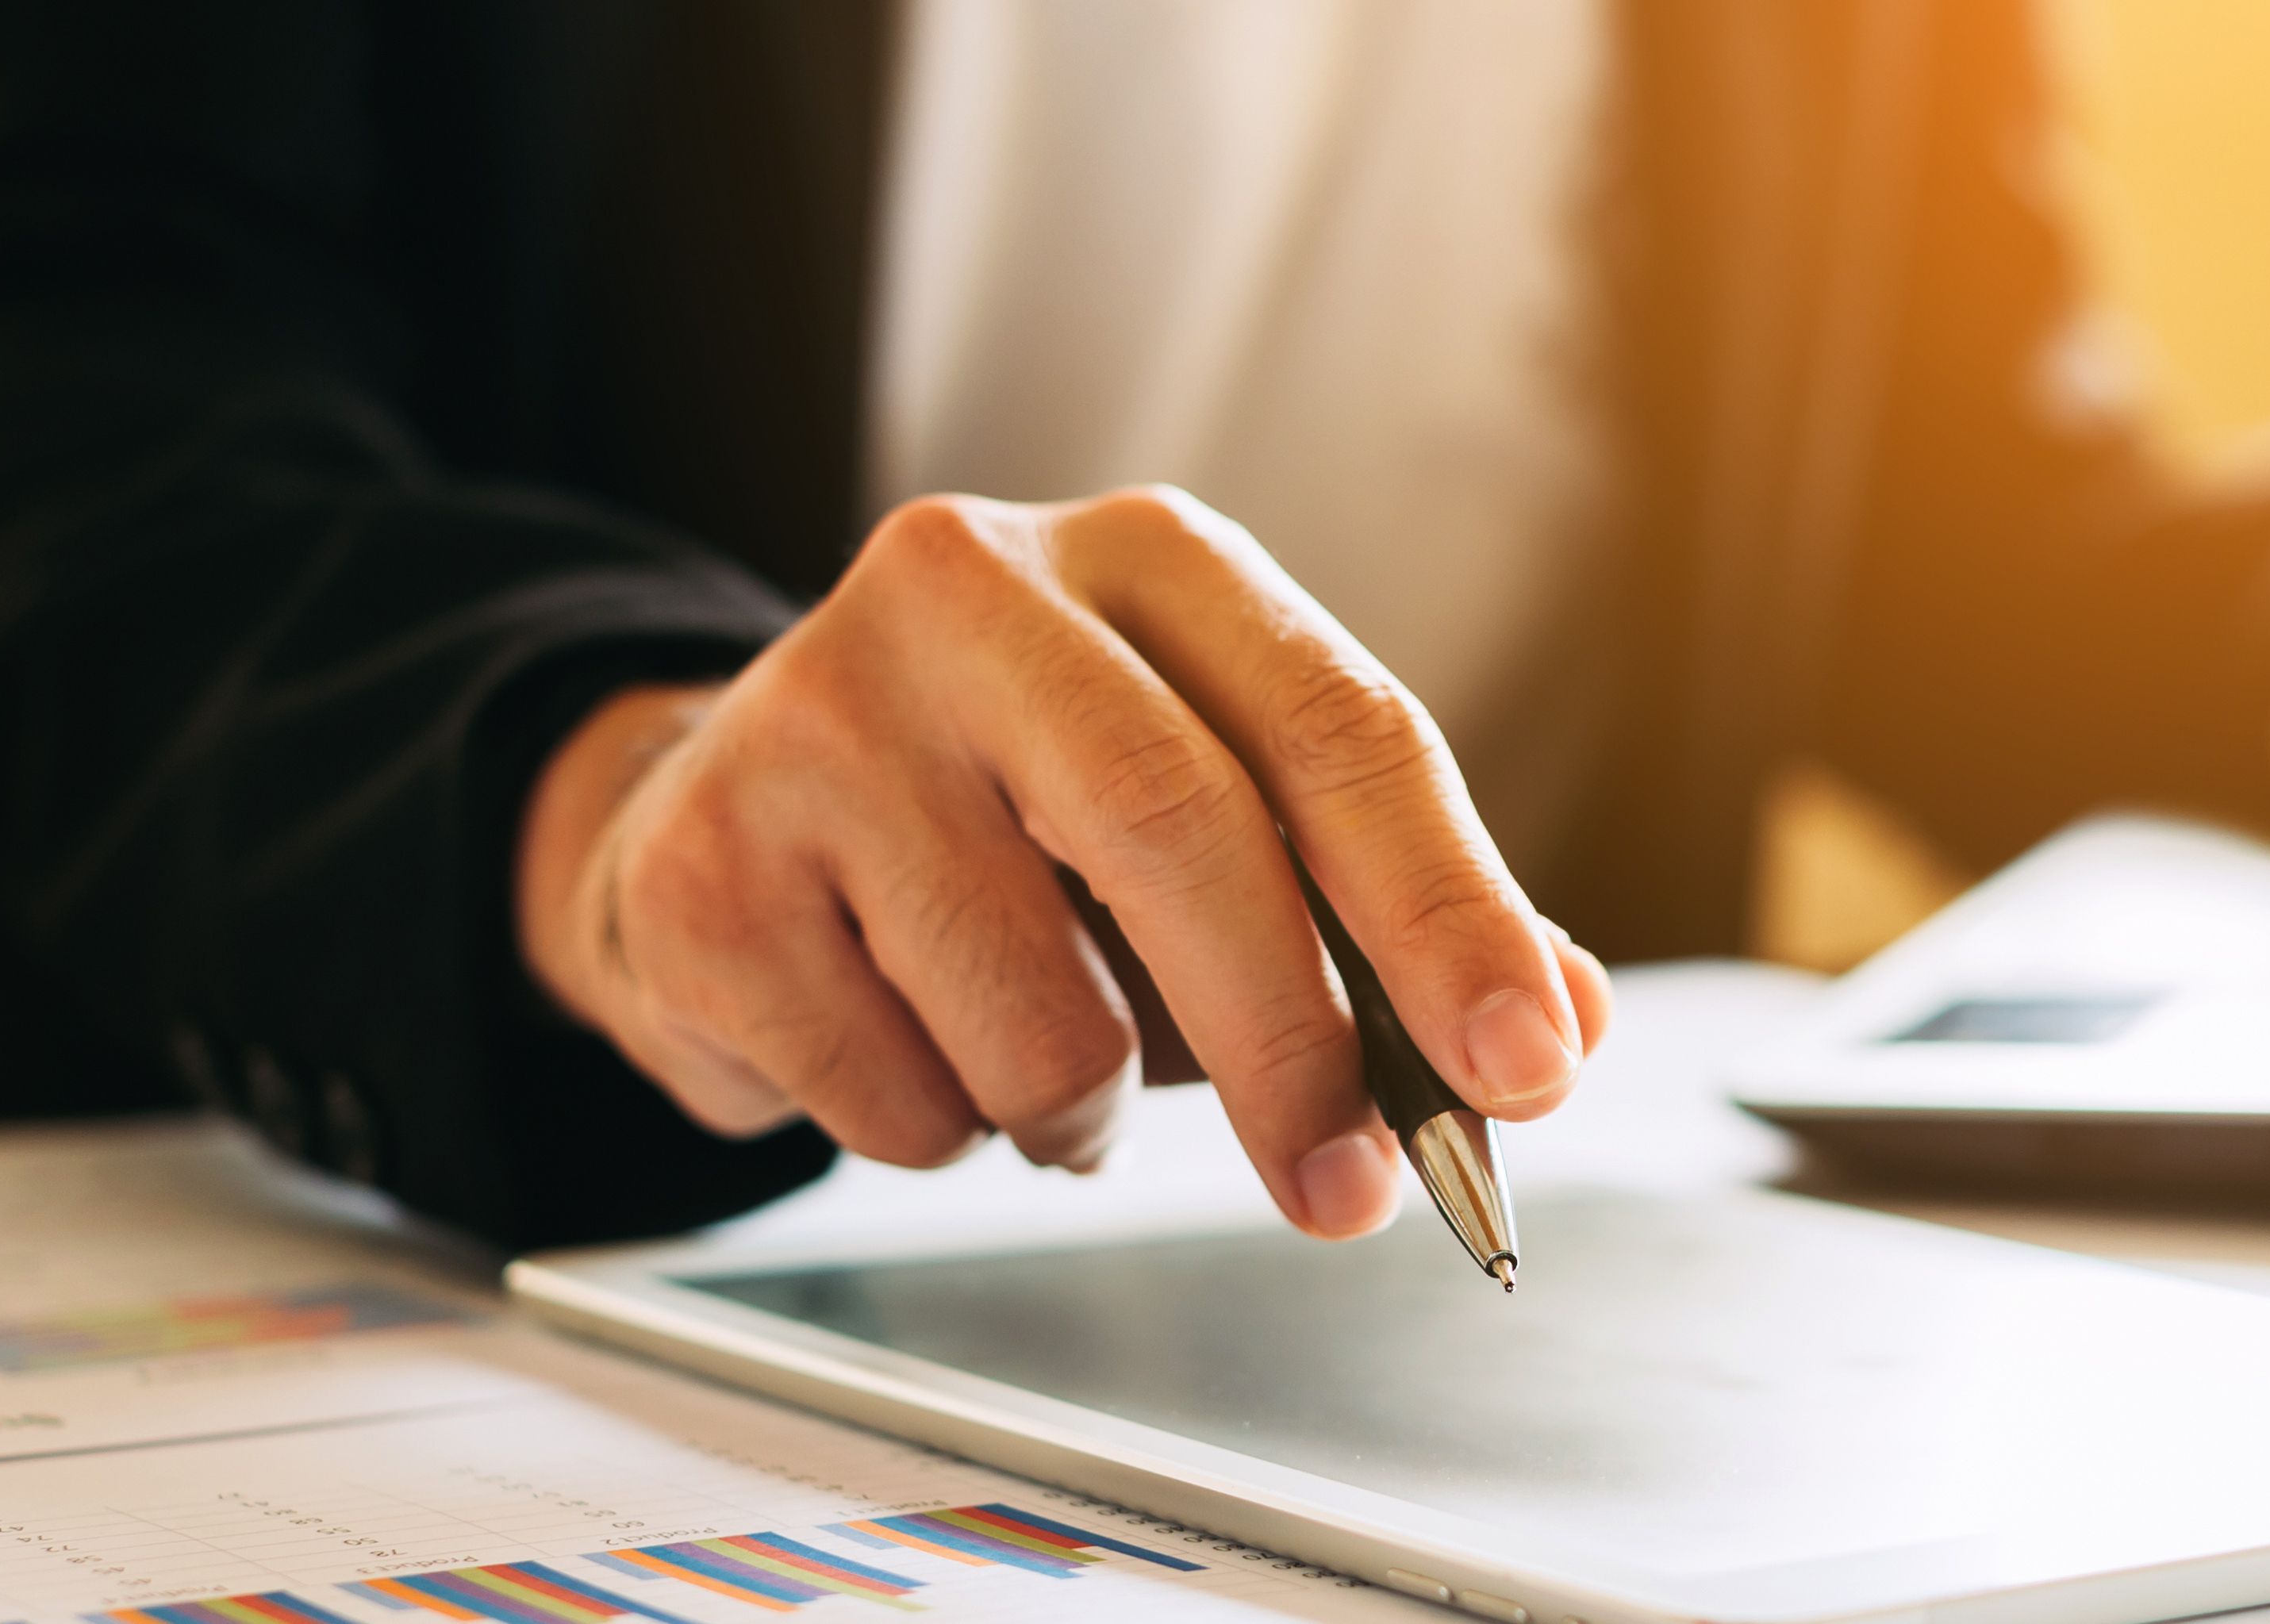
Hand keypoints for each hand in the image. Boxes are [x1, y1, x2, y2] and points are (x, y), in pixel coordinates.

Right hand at [514, 487, 1612, 1238]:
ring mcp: (819, 715)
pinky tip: (905, 1041)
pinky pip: (896, 1093)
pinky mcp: (708, 864)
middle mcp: (975, 590)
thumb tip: (1561, 1020)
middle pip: (1185, 834)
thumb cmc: (1019, 824)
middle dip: (1301, 1052)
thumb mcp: (1223, 823)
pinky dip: (943, 1128)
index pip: (1341, 725)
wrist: (724, 812)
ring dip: (1086, 1112)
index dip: (1451, 911)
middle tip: (1356, 1192)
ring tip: (1048, 1062)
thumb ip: (1394, 918)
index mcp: (1150, 560)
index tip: (1529, 1064)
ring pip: (1039, 1013)